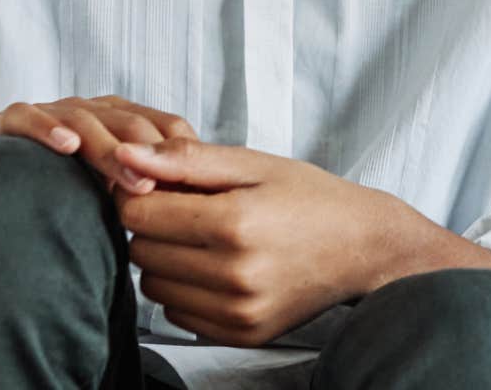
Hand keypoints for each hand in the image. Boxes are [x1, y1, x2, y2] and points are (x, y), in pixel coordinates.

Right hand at [0, 95, 196, 195]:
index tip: (191, 190)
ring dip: (110, 150)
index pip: (164, 127)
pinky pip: (28, 115)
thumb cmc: (67, 201)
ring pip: (86, 120)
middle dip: (149, 155)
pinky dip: (48, 128)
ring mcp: (52, 113)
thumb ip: (149, 198)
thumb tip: (195, 222)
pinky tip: (66, 145)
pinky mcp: (9, 122)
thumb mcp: (117, 199)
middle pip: (130, 124)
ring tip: (129, 181)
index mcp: (124, 123)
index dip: (179, 154)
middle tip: (159, 189)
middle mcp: (92, 112)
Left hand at [114, 138, 490, 346]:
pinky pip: (178, 315)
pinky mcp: (241, 334)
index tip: (165, 185)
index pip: (137, 214)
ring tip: (206, 240)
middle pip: (141, 251)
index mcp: (235, 222)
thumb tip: (125, 156)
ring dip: (167, 261)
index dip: (142, 193)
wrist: (365, 247)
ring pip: (154, 286)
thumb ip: (187, 159)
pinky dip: (186, 291)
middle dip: (154, 227)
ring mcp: (238, 310)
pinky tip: (218, 269)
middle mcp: (235, 273)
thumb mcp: (254, 164)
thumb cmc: (312, 198)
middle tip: (192, 210)